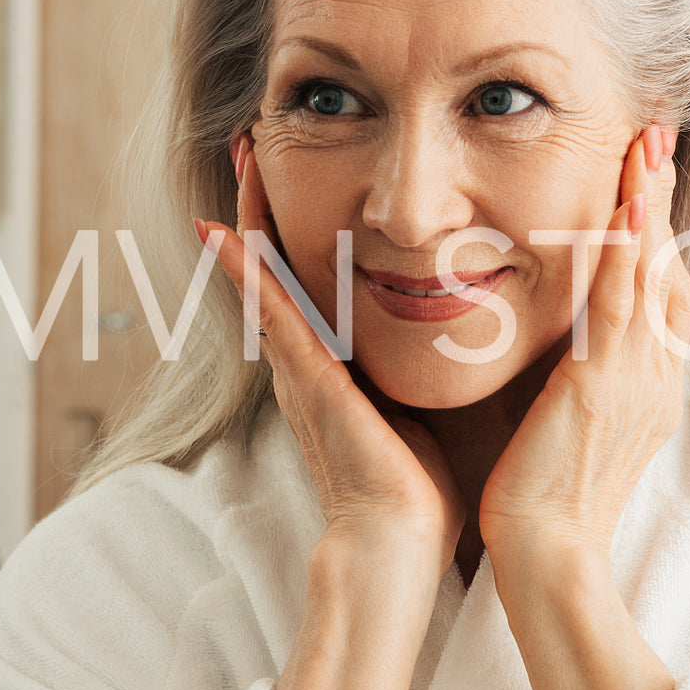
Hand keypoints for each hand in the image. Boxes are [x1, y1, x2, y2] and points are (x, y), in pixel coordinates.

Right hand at [197, 138, 466, 570]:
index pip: (315, 280)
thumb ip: (428, 370)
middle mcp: (309, 360)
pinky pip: (270, 314)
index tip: (314, 170)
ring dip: (252, 215)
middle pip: (281, 265)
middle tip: (256, 144)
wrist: (396, 545)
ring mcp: (301, 367)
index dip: (303, 227)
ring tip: (244, 156)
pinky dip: (243, 273)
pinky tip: (218, 231)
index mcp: (338, 365)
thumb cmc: (418, 491)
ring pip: (269, 275)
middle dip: (266, 205)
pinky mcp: (306, 380)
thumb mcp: (424, 410)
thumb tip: (470, 334)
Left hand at [479, 124, 689, 569]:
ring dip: (652, 205)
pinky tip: (629, 202)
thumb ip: (578, 381)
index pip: (662, 293)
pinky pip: (624, 303)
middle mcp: (654, 375)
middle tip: (658, 139)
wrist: (549, 557)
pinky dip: (631, 248)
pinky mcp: (604, 385)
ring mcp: (637, 379)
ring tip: (649, 144)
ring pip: (653, 273)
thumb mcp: (572, 429)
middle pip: (670, 269)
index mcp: (646, 385)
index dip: (659, 235)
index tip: (649, 182)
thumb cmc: (547, 500)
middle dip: (665, 203)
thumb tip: (564, 349)